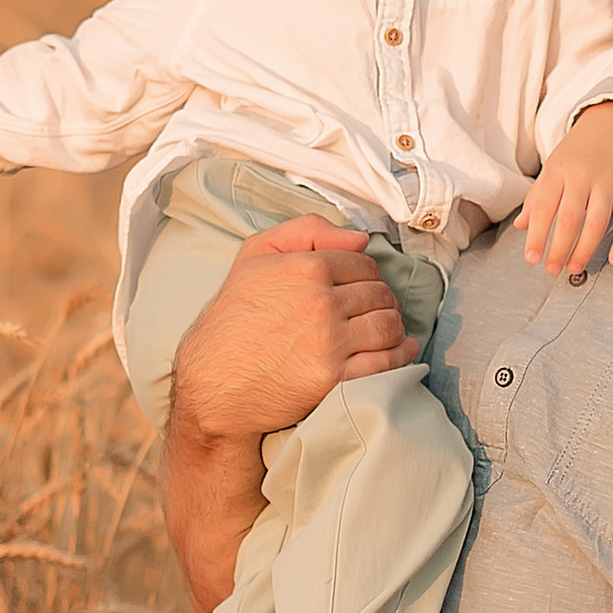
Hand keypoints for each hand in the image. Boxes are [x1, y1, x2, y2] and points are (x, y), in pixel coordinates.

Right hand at [170, 217, 417, 440]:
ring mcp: (330, 343)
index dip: (366, 275)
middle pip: (380, 295)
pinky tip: (399, 351)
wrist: (213, 380)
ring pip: (388, 326)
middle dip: (381, 300)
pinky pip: (386, 363)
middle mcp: (321, 303)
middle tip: (374, 310)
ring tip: (385, 330)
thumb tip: (359, 240)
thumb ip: (307, 231)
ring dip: (393, 326)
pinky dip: (399, 355)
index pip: (364, 264)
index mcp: (306, 268)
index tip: (361, 287)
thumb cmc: (232, 318)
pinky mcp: (334, 379)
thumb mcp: (255, 255)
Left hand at [520, 101, 612, 272]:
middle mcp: (582, 175)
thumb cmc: (577, 152)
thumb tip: (521, 226)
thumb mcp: (552, 167)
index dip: (537, 235)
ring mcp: (608, 180)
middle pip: (570, 218)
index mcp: (557, 171)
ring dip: (586, 248)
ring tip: (575, 268)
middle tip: (552, 269)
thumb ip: (537, 197)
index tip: (531, 258)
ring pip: (598, 220)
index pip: (543, 207)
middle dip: (559, 247)